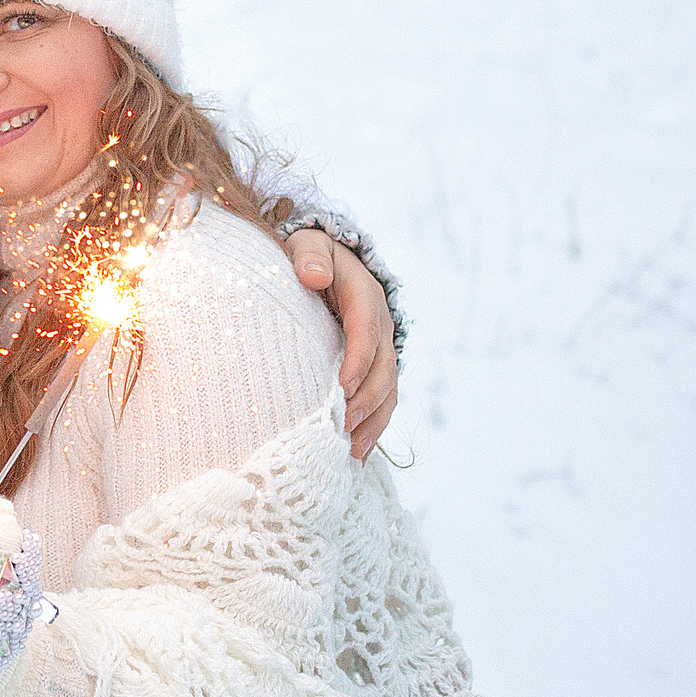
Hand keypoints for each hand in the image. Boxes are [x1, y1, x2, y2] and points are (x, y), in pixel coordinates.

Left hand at [285, 228, 398, 461]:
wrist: (323, 259)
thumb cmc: (310, 255)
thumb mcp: (307, 243)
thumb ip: (310, 255)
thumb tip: (314, 276)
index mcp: (365, 296)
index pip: (365, 331)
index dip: (358, 360)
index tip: (341, 387)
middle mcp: (379, 325)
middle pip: (383, 367)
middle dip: (366, 400)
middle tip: (343, 428)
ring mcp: (380, 348)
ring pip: (387, 389)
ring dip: (373, 422)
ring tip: (353, 451)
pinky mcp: (373, 366)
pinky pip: (381, 398)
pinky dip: (374, 426)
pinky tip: (358, 453)